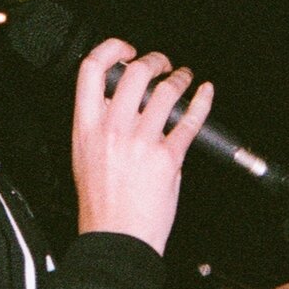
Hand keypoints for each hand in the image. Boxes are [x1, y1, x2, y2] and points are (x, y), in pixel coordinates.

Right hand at [71, 39, 212, 256]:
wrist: (116, 239)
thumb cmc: (100, 205)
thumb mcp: (84, 157)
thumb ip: (101, 126)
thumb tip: (121, 102)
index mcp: (86, 127)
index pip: (92, 70)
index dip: (111, 50)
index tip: (125, 50)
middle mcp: (113, 129)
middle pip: (135, 73)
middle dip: (154, 60)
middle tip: (162, 64)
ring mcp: (141, 142)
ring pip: (165, 91)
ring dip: (180, 78)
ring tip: (185, 77)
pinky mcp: (168, 157)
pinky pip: (189, 120)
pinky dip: (201, 101)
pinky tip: (204, 93)